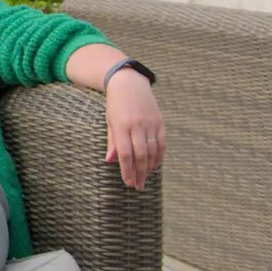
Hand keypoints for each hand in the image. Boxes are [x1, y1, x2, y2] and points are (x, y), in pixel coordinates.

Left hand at [104, 71, 163, 190]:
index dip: (127, 170)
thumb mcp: (110, 122)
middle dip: (139, 173)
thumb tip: (110, 161)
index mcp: (121, 126)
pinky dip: (159, 156)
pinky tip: (155, 165)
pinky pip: (161, 143)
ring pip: (152, 151)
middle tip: (138, 186)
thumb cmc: (116, 105)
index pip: (125, 154)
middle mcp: (137, 126)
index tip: (128, 182)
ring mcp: (150, 124)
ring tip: (145, 178)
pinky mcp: (160, 122)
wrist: (129, 84)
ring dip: (149, 167)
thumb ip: (112, 142)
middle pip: (140, 155)